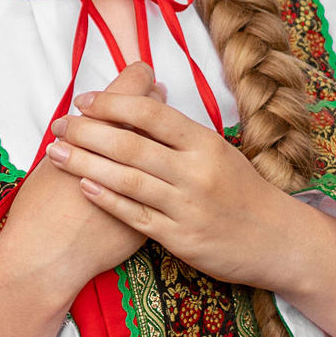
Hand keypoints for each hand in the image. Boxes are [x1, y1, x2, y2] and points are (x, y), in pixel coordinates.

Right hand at [0, 63, 155, 308]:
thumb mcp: (58, 157)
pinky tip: (161, 167)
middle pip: (157, 114)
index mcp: (103, 130)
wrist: (48, 256)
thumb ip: (83, 133)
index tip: (138, 75)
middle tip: (153, 92)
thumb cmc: (42, 204)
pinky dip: (167, 170)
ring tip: (157, 126)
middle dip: (156, 100)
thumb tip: (97, 113)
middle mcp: (135, 152)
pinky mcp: (159, 212)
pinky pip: (171, 183)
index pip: (133, 89)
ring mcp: (154, 183)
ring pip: (171, 147)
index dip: (137, 78)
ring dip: (165, 134)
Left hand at [47, 69, 318, 293]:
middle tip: (58, 124)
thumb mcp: (220, 152)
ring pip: (128, 179)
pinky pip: (135, 216)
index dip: (113, 103)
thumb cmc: (243, 192)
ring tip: (56, 152)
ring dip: (86, 163)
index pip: (151, 114)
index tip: (83, 99)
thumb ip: (180, 132)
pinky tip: (83, 186)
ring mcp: (188, 206)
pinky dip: (107, 199)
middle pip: (131, 145)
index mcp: (206, 143)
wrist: (279, 240)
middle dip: (88, 131)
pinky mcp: (181, 238)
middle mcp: (196, 171)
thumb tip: (144, 96)